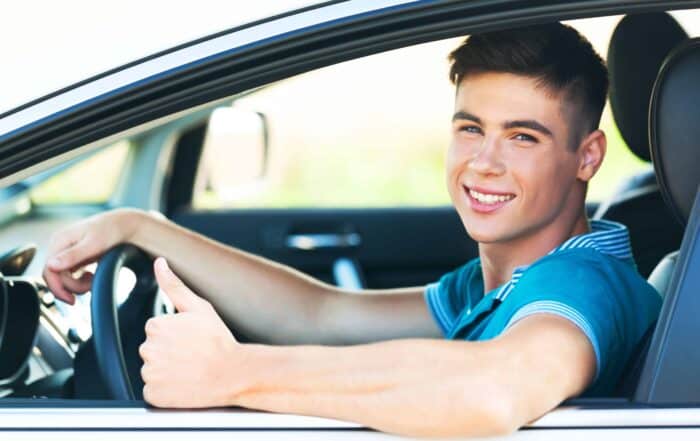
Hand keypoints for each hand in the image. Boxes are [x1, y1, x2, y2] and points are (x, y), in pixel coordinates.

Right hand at [43, 208, 141, 303]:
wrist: (124, 225)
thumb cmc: (111, 230)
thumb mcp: (94, 244)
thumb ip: (73, 255)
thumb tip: (51, 265)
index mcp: (60, 240)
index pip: (49, 271)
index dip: (58, 288)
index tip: (72, 300)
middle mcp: (60, 246)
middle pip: (55, 277)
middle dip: (72, 286)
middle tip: (91, 285)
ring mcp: (66, 252)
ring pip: (62, 278)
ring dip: (77, 284)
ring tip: (93, 278)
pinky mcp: (73, 258)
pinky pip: (70, 276)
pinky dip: (80, 281)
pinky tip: (91, 276)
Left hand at [140, 257, 243, 407]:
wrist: (233, 373)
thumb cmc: (219, 340)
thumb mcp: (199, 308)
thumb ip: (174, 285)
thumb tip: (159, 263)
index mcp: (156, 326)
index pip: (155, 330)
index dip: (174, 335)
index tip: (190, 340)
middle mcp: (148, 350)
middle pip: (151, 350)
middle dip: (168, 353)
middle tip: (192, 355)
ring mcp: (150, 374)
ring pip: (152, 371)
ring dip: (166, 372)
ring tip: (190, 370)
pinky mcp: (154, 395)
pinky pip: (153, 392)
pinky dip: (165, 391)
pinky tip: (184, 384)